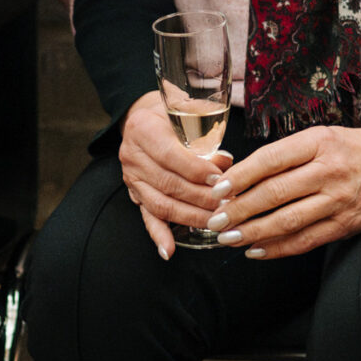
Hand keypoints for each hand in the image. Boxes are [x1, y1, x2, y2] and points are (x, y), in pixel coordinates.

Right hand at [118, 90, 232, 261]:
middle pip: (169, 184)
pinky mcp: (135, 194)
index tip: (221, 179)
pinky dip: (159, 235)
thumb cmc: (171, 112)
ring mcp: (132, 177)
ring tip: (216, 223)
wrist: (143, 115)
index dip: (197, 170)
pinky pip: (147, 217)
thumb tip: (226, 163)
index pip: (171, 156)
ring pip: (161, 203)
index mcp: (143, 129)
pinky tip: (170, 251)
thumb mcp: (186, 110)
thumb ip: (205, 133)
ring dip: (190, 217)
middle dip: (201, 198)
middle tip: (228, 204)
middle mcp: (132, 155)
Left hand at [205, 126, 360, 259]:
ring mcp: (339, 200)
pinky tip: (257, 251)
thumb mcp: (324, 136)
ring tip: (229, 238)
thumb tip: (242, 175)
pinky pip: (306, 240)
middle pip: (274, 193)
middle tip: (215, 220)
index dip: (240, 176)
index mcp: (319, 142)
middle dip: (239, 209)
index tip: (219, 189)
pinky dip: (278, 248)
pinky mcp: (346, 224)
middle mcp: (329, 170)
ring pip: (287, 221)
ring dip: (253, 232)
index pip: (270, 159)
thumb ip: (288, 154)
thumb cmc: (356, 149)